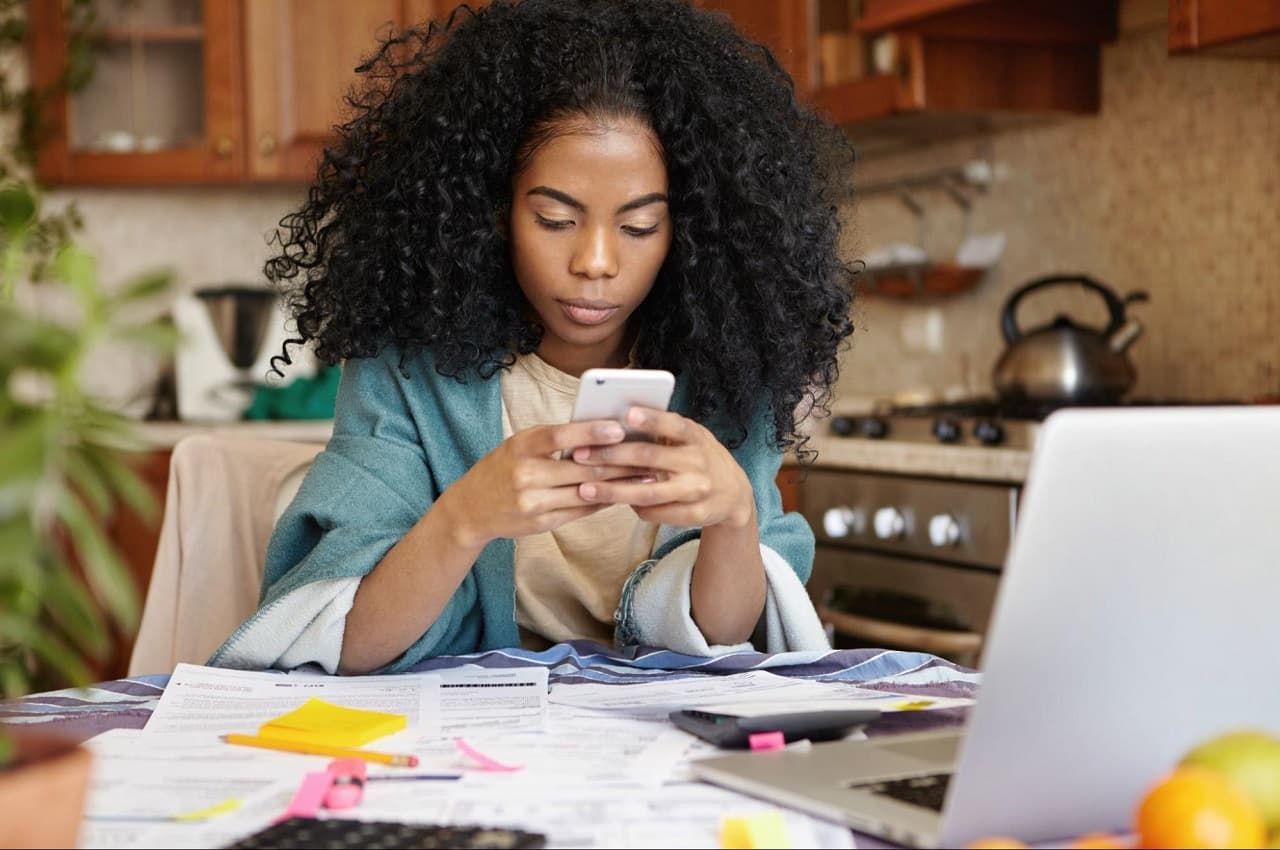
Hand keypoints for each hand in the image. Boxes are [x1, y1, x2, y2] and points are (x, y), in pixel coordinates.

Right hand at [443, 420, 641, 547]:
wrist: (471, 509)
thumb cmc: (502, 468)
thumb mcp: (519, 445)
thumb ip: (552, 440)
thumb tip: (598, 432)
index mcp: (520, 447)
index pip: (559, 436)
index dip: (590, 432)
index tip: (618, 427)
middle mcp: (526, 475)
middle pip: (580, 468)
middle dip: (618, 462)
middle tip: (648, 455)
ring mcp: (533, 502)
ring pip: (586, 492)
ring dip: (619, 485)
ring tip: (645, 477)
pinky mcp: (541, 524)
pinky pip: (580, 511)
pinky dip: (603, 502)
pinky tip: (622, 494)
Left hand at [570, 407, 755, 527]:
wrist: (734, 494)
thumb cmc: (699, 457)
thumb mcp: (690, 438)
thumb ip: (663, 431)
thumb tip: (616, 424)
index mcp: (696, 436)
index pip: (673, 424)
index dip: (651, 419)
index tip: (626, 413)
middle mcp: (698, 462)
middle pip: (650, 458)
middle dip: (611, 456)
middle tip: (579, 455)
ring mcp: (698, 490)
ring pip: (648, 492)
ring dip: (613, 491)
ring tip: (585, 489)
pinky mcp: (695, 514)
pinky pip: (656, 513)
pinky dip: (633, 507)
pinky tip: (614, 502)